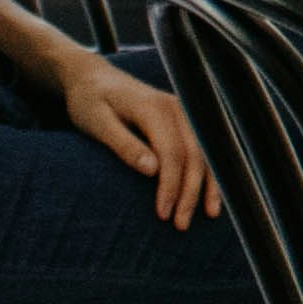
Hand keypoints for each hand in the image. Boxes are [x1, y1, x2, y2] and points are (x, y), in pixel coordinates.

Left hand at [59, 50, 217, 225]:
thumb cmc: (89, 102)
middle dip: (191, 192)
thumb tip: (152, 170)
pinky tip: (212, 194)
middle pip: (194, 154)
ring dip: (209, 184)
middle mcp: (175, 107)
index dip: (170, 185)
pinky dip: (210, 172)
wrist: (93, 78)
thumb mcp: (96, 123)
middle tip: (181, 225)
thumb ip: (124, 144)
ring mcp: (184, 111)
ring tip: (210, 215)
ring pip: (206, 152)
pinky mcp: (185, 119)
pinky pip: (204, 148)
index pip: (171, 152)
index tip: (163, 214)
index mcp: (153, 108)